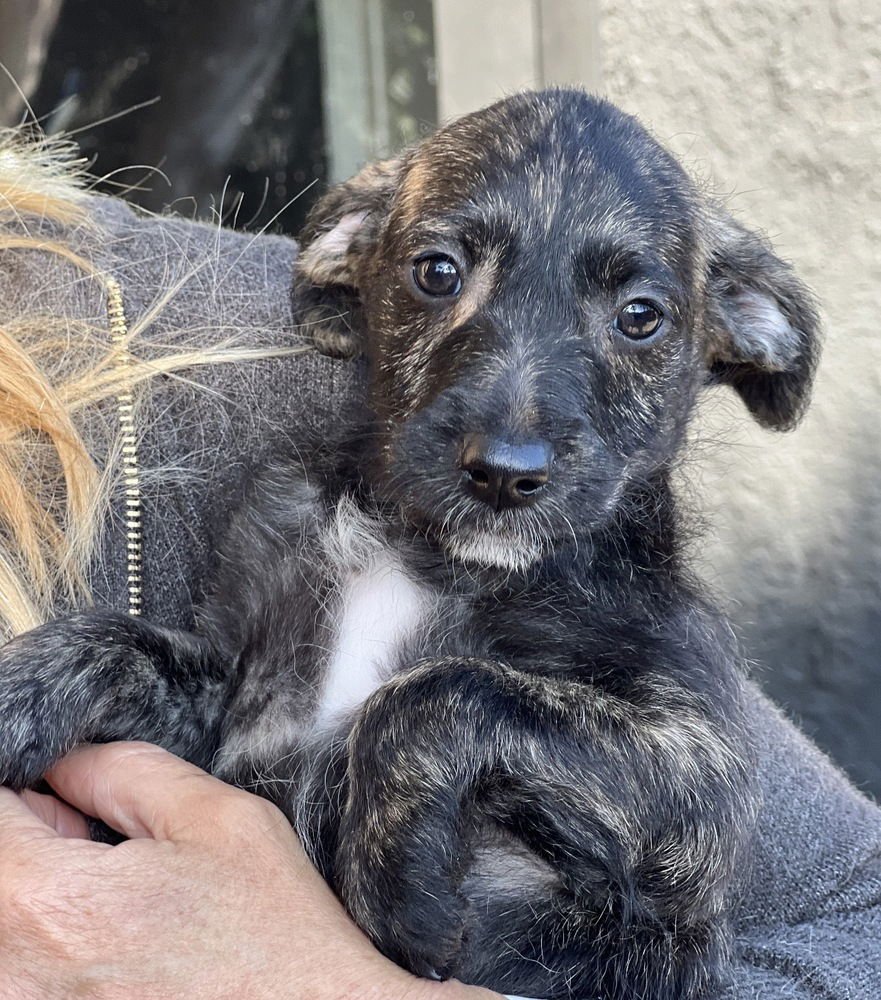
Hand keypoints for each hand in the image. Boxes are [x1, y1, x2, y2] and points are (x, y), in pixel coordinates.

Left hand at [0, 742, 501, 999]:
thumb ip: (124, 770)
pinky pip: (21, 966)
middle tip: (93, 837)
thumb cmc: (273, 941)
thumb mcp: (219, 820)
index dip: (24, 787)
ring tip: (111, 897)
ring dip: (39, 887)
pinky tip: (108, 940)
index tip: (64, 793)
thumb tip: (60, 762)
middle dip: (32, 835)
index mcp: (50, 905)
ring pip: (8, 916)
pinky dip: (48, 939)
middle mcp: (14, 975)